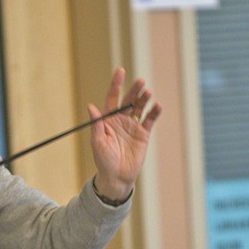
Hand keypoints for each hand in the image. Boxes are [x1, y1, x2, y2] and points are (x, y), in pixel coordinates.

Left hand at [87, 67, 161, 200]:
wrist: (116, 176)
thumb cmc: (103, 160)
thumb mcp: (98, 142)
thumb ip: (96, 124)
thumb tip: (91, 106)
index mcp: (108, 119)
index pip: (112, 97)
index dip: (116, 84)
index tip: (121, 71)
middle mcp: (121, 119)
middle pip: (129, 100)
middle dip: (134, 90)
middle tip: (140, 81)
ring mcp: (133, 126)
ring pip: (140, 107)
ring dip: (144, 99)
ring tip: (147, 92)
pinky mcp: (143, 134)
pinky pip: (150, 120)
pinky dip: (154, 112)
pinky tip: (157, 106)